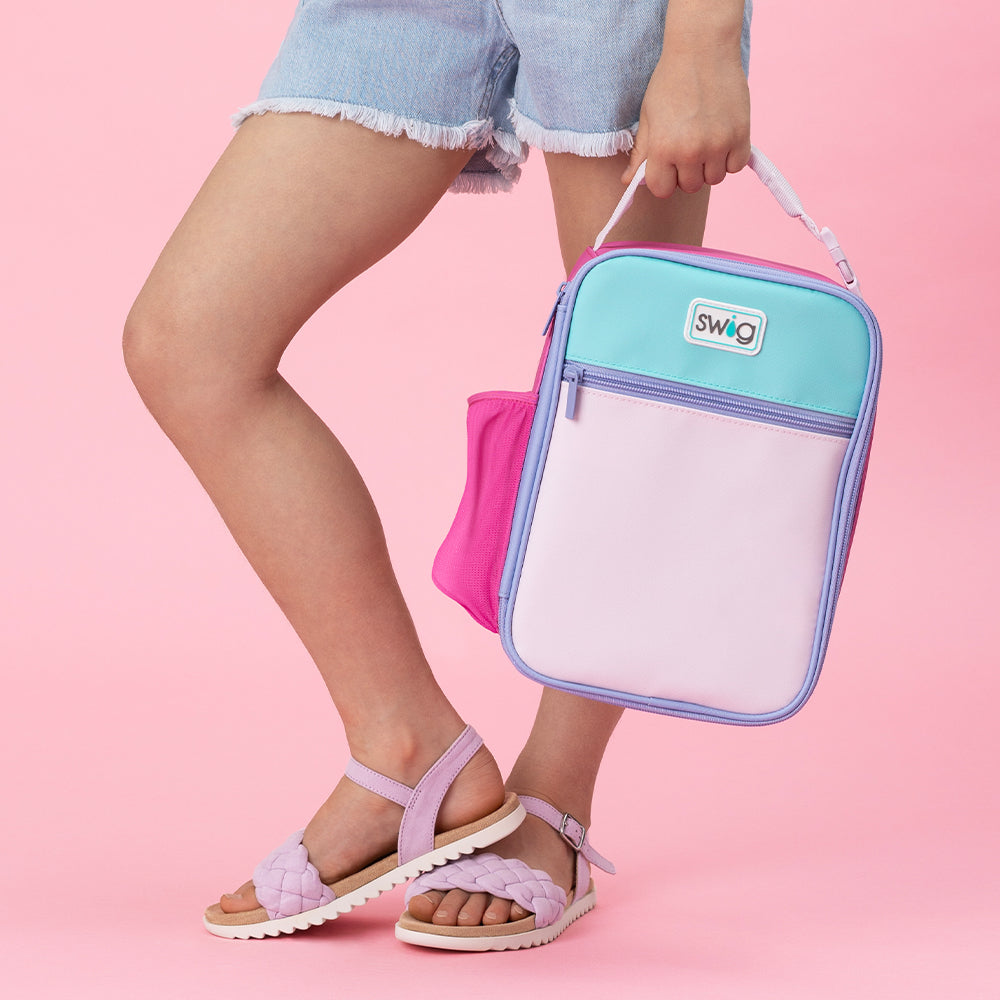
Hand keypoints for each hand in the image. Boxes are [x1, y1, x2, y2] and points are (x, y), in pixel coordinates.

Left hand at [624, 41, 750, 197]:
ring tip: (705, 142)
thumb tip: (629, 182)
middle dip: (686, 173)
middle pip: (690, 186)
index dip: (663, 180)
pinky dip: (729, 159)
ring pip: (714, 179)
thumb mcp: (648, 116)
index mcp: (663, 148)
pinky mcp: (741, 135)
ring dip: (708, 167)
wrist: (703, 48)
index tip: (667, 167)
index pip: (662, 190)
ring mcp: (718, 144)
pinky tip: (722, 141)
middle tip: (687, 148)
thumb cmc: (670, 81)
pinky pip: (735, 166)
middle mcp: (691, 151)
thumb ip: (641, 152)